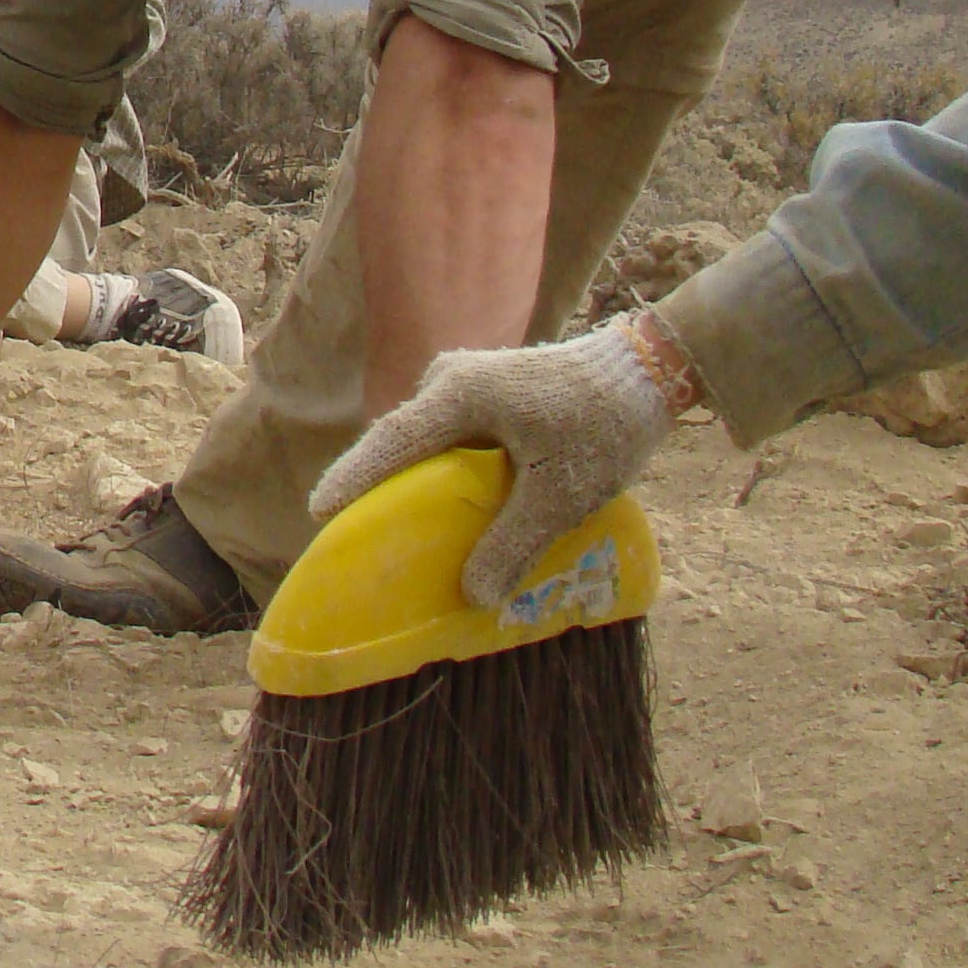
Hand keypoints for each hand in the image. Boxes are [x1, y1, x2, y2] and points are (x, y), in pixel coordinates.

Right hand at [310, 312, 699, 607]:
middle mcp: (452, 378)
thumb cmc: (604, 425)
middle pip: (402, 440)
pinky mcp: (486, 392)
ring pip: (426, 440)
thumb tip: (473, 595)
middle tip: (357, 535)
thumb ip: (514, 542)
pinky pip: (447, 436)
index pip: (393, 440)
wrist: (648, 372)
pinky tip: (448, 506)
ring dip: (415, 481)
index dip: (355, 477)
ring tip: (397, 529)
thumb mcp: (561, 493)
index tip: (319, 511)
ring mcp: (467, 381)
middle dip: (378, 486)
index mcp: (462, 394)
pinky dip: (441, 471)